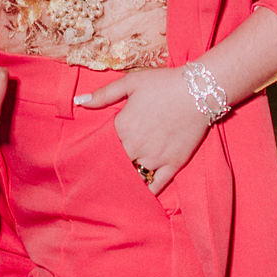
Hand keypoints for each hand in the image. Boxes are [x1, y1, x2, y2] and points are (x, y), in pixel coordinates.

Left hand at [75, 66, 206, 192]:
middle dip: (109, 167)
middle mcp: (136, 146)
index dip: (98, 150)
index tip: (91, 156)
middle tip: (102, 174)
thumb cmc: (162, 84)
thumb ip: (104, 95)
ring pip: (134, 177)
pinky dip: (146, 192)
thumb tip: (78, 101)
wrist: (198, 91)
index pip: (102, 146)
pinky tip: (140, 193)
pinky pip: (156, 186)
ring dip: (126, 180)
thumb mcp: (130, 82)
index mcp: (123, 127)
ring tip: (118, 185)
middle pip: (116, 164)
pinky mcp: (173, 165)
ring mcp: (155, 158)